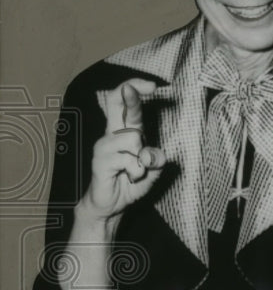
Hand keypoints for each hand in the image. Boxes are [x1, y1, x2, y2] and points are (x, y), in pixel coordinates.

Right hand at [82, 79, 165, 221]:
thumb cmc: (132, 182)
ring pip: (134, 139)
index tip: (152, 85)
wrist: (112, 204)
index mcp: (126, 131)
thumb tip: (151, 153)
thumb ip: (156, 159)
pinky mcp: (100, 161)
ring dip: (143, 160)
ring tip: (135, 171)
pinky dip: (137, 172)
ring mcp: (104, 145)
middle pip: (116, 103)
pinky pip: (129, 160)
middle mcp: (113, 134)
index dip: (136, 89)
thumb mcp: (153, 170)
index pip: (126, 104)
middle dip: (131, 94)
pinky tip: (128, 177)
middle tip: (147, 87)